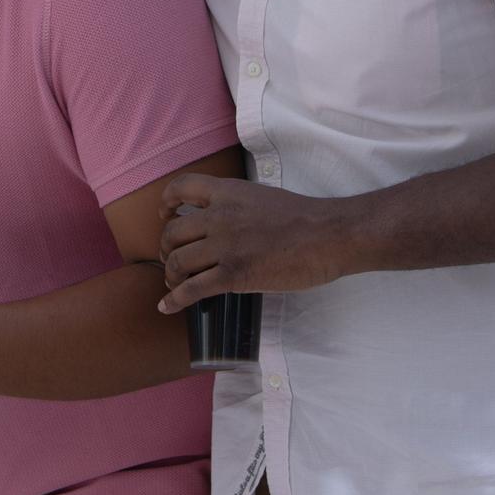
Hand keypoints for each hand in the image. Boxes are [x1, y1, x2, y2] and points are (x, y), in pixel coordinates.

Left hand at [157, 174, 361, 311]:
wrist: (330, 235)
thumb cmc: (305, 218)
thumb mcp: (262, 197)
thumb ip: (237, 205)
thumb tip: (222, 221)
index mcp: (228, 193)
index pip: (181, 187)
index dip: (166, 201)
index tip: (164, 213)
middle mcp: (219, 216)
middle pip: (172, 232)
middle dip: (165, 248)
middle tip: (172, 259)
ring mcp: (225, 246)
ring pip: (177, 261)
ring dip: (171, 276)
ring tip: (176, 283)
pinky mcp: (234, 275)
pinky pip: (191, 289)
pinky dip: (174, 300)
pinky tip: (167, 307)